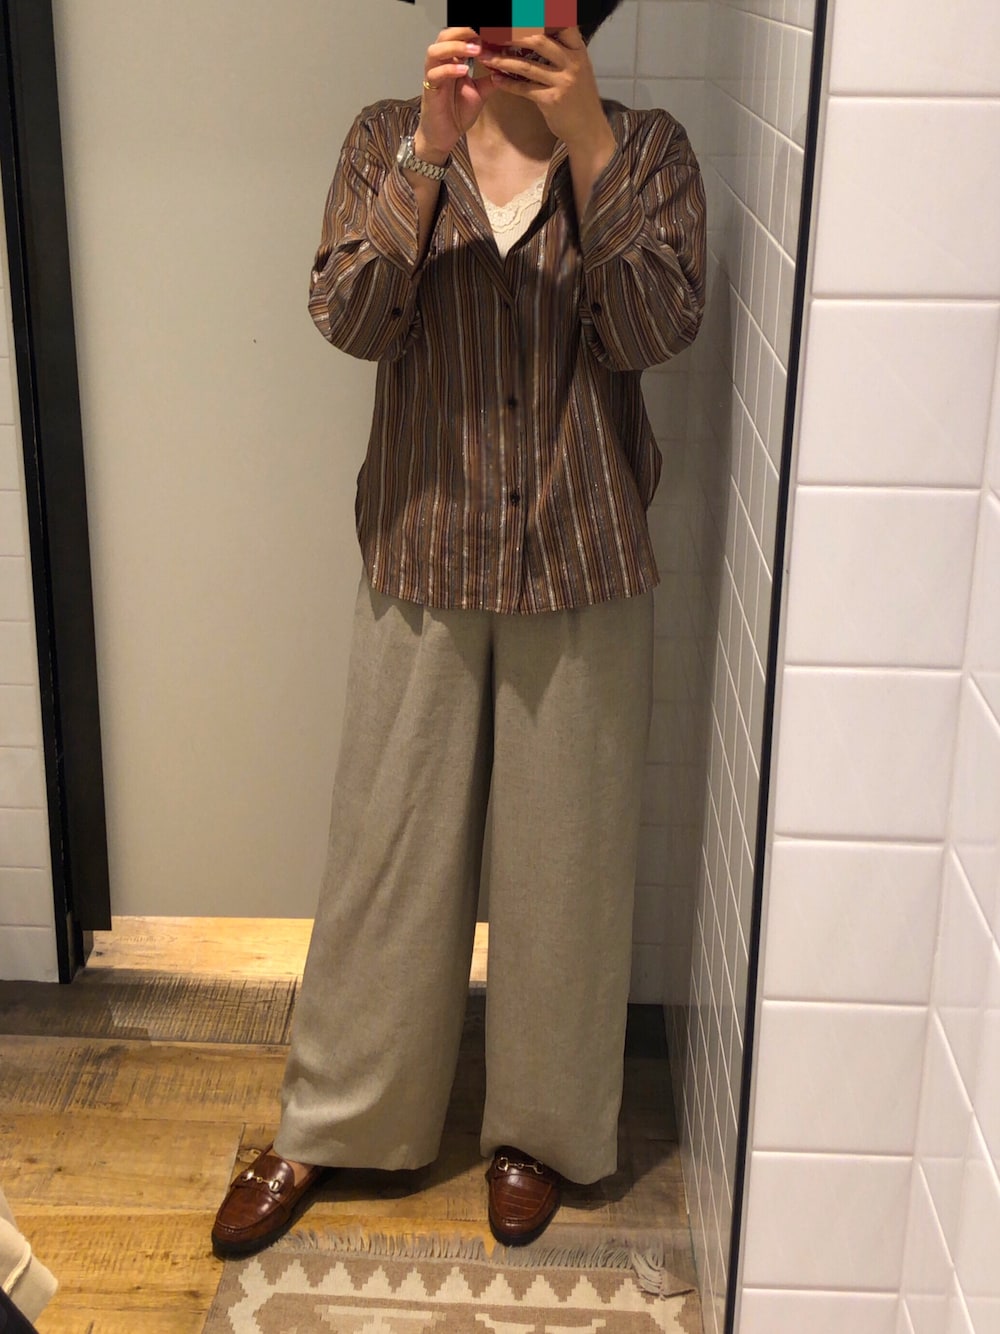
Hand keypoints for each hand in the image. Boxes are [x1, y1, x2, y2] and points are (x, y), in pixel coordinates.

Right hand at [417, 27, 500, 157]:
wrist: (445, 136)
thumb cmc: (458, 113)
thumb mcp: (481, 92)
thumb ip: (491, 78)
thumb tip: (507, 66)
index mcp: (453, 60)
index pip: (460, 37)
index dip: (473, 32)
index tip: (492, 32)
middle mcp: (441, 64)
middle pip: (445, 36)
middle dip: (463, 31)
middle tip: (482, 33)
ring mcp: (433, 75)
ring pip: (436, 51)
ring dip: (455, 47)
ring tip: (475, 50)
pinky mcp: (429, 90)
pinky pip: (435, 74)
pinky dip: (449, 69)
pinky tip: (464, 71)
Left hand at [476, 27, 608, 148]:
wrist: (588, 129)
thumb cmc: (580, 99)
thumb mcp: (577, 69)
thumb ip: (561, 52)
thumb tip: (537, 36)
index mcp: (577, 50)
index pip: (561, 24)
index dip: (540, 18)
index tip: (519, 17)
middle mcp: (571, 63)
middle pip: (538, 40)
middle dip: (512, 35)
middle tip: (493, 34)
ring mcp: (561, 82)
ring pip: (526, 66)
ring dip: (502, 60)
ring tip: (486, 57)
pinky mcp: (551, 101)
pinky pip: (524, 89)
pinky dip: (507, 84)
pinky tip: (496, 79)